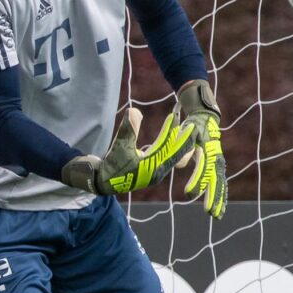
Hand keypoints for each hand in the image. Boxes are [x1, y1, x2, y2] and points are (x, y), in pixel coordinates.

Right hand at [61, 108, 195, 194]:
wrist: (102, 182)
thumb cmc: (111, 166)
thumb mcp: (119, 146)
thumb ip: (128, 129)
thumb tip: (135, 110)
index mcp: (154, 168)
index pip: (172, 150)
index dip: (178, 135)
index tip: (184, 123)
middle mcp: (157, 171)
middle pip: (174, 152)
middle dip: (181, 138)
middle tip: (189, 124)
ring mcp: (153, 171)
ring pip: (169, 154)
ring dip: (174, 140)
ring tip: (178, 127)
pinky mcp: (148, 169)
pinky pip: (162, 155)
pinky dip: (165, 145)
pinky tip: (167, 137)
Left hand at [176, 79, 226, 217]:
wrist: (205, 120)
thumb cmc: (192, 127)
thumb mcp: (186, 133)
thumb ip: (183, 148)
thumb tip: (180, 165)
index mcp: (207, 150)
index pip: (202, 169)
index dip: (196, 181)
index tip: (188, 193)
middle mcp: (216, 158)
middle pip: (215, 180)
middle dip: (212, 197)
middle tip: (208, 212)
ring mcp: (219, 163)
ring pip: (220, 184)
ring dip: (218, 200)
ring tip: (216, 216)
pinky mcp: (219, 167)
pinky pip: (221, 183)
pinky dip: (221, 196)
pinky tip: (219, 210)